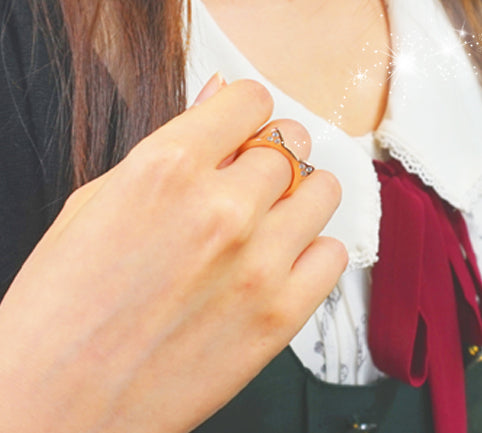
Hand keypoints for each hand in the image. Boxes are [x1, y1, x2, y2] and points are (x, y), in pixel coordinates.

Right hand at [0, 77, 346, 432]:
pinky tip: (280, 261)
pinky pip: (331, 255)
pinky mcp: (280, 317)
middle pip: (290, 145)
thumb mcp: (98, 204)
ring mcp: (258, 266)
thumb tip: (215, 100)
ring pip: (322, 192)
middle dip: (270, 155)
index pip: (249, 100)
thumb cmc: (63, 307)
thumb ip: (168, 149)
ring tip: (266, 220)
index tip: (241, 127)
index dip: (245, 109)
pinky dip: (312, 250)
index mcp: (166, 171)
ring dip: (297, 197)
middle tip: (249, 180)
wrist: (60, 400)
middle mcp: (221, 211)